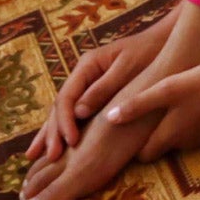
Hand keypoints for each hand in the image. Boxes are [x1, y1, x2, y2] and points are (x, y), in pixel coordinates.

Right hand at [27, 6, 178, 165]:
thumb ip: (103, 89)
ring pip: (62, 112)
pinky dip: (63, 129)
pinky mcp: (95, 95)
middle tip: (51, 157)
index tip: (70, 142)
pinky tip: (53, 144)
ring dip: (51, 133)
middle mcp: (82, 75)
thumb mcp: (127, 68)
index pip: (67, 97)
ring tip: (36, 157)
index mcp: (87, 66)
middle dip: (53, 132)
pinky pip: (75, 114)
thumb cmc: (149, 53)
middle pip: (60, 106)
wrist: (164, 43)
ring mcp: (86, 85)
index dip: (65, 121)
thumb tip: (79, 112)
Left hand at [105, 53, 199, 159]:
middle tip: (151, 116)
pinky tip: (198, 103)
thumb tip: (108, 118)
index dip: (135, 146)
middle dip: (156, 136)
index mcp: (169, 135)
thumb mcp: (166, 89)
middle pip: (163, 146)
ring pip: (182, 139)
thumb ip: (137, 105)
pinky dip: (197, 123)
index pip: (144, 155)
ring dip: (177, 128)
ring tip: (175, 106)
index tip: (129, 134)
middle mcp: (186, 144)